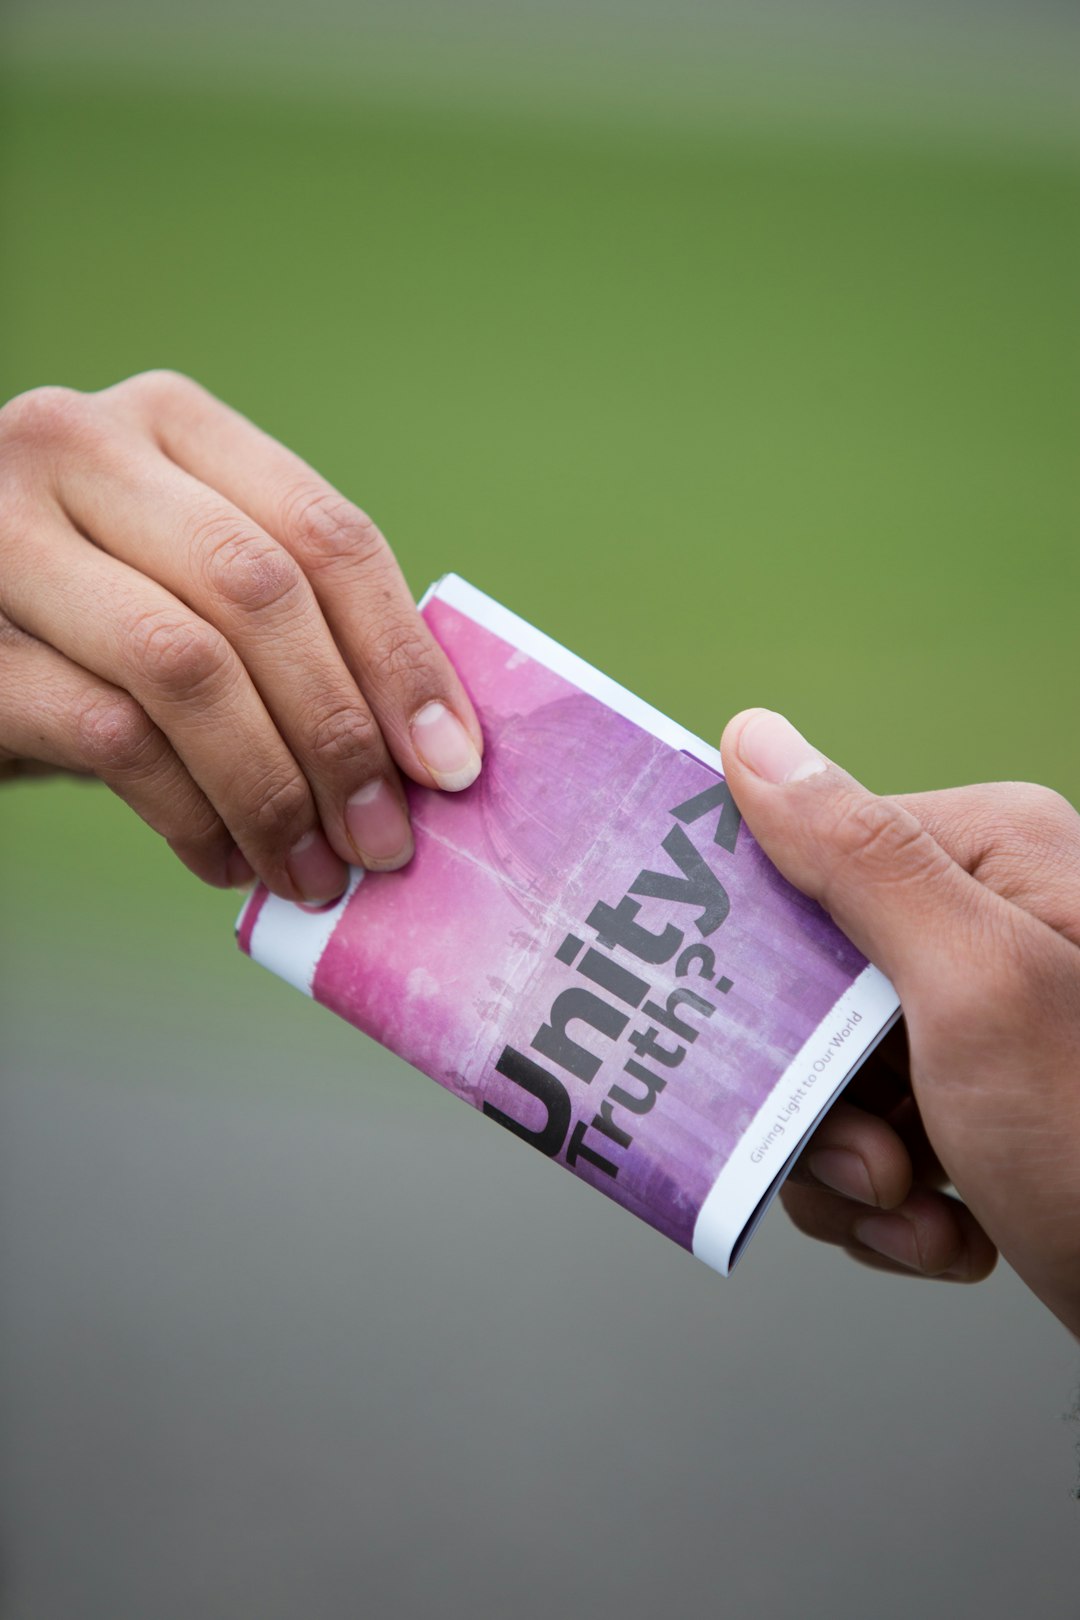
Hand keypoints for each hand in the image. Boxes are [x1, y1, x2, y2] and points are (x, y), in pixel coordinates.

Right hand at [0, 373, 481, 899]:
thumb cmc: (89, 629)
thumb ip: (285, 624)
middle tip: (384, 841)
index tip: (451, 764)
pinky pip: (111, 736)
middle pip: (262, 593)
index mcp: (171, 423)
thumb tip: (428, 748)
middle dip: (342, 735)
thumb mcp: (186, 587)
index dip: (402, 657)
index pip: (326, 532)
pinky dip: (189, 814)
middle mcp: (81, 449)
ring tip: (313, 871)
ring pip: (187, 666)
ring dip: (272, 790)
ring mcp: (4, 534)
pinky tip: (225, 859)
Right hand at [720, 709, 1079, 1339]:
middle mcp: (984, 924)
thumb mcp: (977, 987)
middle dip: (822, 1099)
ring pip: (827, 1078)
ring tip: (922, 1204)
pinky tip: (948, 1228)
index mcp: (988, 857)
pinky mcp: (978, 1102)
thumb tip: (753, 739)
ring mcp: (980, 1019)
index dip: (761, 959)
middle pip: (806, 989)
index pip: (805, 864)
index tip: (763, 1043)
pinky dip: (893, 1207)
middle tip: (880, 1161)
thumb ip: (861, 861)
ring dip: (854, 1170)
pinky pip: (871, 1138)